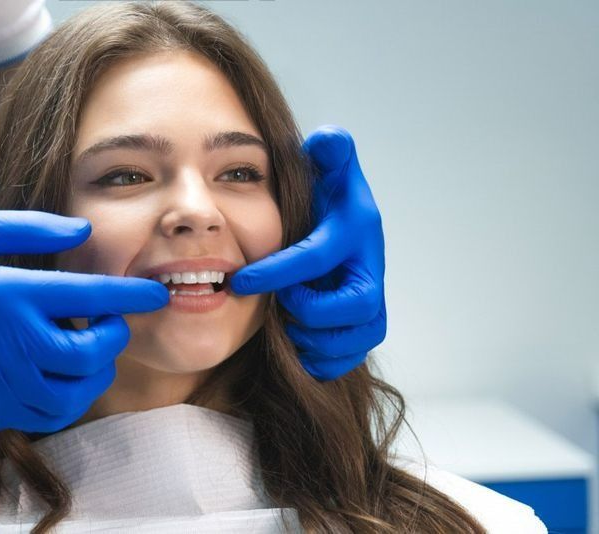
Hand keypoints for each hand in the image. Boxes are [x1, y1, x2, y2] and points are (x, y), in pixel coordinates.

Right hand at [0, 211, 167, 431]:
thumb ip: (29, 228)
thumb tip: (82, 231)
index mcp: (9, 296)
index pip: (88, 297)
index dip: (130, 295)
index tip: (157, 292)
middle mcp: (13, 344)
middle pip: (90, 353)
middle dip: (116, 335)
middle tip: (113, 320)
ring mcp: (5, 382)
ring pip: (78, 391)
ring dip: (99, 368)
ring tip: (94, 347)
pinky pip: (55, 415)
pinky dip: (77, 396)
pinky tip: (70, 374)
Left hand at [230, 126, 385, 379]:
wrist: (344, 235)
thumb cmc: (327, 201)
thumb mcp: (331, 170)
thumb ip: (330, 151)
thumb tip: (327, 138)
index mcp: (357, 231)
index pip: (317, 257)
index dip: (277, 272)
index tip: (239, 281)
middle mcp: (371, 270)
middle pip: (355, 307)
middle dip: (310, 311)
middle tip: (279, 305)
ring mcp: (372, 303)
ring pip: (357, 339)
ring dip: (313, 339)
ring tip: (285, 326)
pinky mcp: (364, 329)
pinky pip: (348, 359)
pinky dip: (321, 360)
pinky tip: (296, 348)